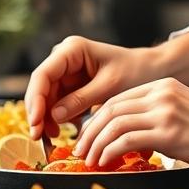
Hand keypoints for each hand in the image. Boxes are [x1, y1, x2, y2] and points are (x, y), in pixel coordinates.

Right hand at [25, 36, 161, 139]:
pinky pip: (58, 104)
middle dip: (39, 113)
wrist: (152, 71)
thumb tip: (54, 116)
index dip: (36, 99)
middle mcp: (64, 58)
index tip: (36, 122)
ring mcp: (66, 73)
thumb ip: (81, 99)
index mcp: (72, 50)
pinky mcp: (71, 87)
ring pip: (46, 98)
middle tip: (39, 137)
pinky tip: (61, 133)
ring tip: (51, 139)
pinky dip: (57, 119)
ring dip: (46, 119)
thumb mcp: (110, 86)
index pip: (44, 75)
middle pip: (41, 88)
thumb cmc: (135, 72)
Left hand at [71, 78, 188, 173]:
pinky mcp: (168, 132)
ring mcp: (164, 111)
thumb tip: (132, 139)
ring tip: (89, 160)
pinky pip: (125, 139)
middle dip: (90, 132)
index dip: (98, 119)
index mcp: (163, 86)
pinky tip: (105, 163)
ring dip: (95, 144)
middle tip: (81, 151)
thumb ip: (158, 118)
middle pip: (110, 109)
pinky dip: (109, 152)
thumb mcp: (183, 113)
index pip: (118, 99)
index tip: (89, 137)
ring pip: (114, 123)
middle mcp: (160, 94)